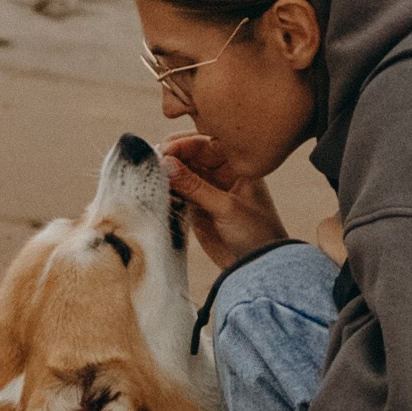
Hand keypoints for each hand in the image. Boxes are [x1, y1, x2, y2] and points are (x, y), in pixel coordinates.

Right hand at [162, 133, 288, 272]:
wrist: (258, 265)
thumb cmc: (255, 233)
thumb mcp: (226, 207)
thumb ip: (195, 186)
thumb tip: (166, 163)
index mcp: (236, 165)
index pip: (204, 144)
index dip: (183, 145)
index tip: (164, 151)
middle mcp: (221, 173)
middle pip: (189, 155)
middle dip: (171, 157)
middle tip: (153, 161)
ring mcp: (207, 189)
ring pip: (181, 173)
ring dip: (166, 174)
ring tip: (152, 177)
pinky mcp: (196, 207)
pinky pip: (177, 192)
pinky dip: (167, 191)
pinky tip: (158, 192)